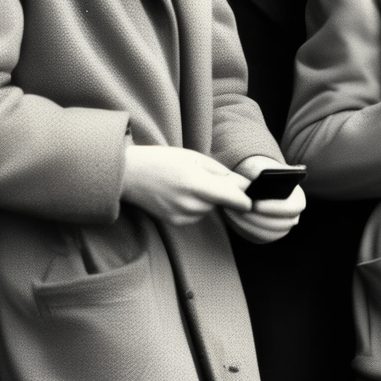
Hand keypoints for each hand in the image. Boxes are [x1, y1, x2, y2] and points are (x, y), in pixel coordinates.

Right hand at [122, 143, 251, 225]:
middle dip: (221, 192)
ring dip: (207, 199)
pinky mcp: (176, 222)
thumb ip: (223, 173)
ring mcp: (182, 216)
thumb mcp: (195, 158)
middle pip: (222, 203)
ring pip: (210, 209)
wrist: (129, 174)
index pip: (235, 199)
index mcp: (196, 184)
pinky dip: (195, 206)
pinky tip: (179, 194)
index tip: (251, 196)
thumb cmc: (162, 160)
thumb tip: (247, 185)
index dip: (246, 199)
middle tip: (202, 176)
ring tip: (186, 184)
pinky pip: (197, 215)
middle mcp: (190, 204)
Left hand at [227, 155, 306, 243]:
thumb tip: (256, 180)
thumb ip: (262, 172)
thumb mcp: (261, 168)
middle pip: (279, 225)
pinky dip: (242, 228)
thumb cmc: (259, 174)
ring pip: (266, 234)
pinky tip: (231, 217)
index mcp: (297, 199)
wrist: (253, 185)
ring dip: (247, 224)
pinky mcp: (265, 236)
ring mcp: (280, 230)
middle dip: (256, 218)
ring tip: (231, 212)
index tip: (254, 204)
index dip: (274, 208)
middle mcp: (293, 218)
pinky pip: (255, 237)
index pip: (293, 208)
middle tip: (238, 210)